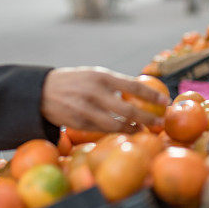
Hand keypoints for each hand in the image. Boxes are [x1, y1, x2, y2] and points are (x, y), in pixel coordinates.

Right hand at [41, 67, 170, 132]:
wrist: (42, 90)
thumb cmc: (76, 81)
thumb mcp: (94, 75)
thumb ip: (115, 83)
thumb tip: (142, 93)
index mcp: (101, 76)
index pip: (133, 86)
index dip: (152, 95)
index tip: (166, 102)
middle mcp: (94, 92)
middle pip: (128, 110)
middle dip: (148, 118)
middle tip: (160, 123)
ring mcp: (86, 109)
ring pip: (116, 125)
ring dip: (133, 129)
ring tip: (143, 130)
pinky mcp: (78, 123)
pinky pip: (102, 131)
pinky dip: (116, 132)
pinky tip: (125, 132)